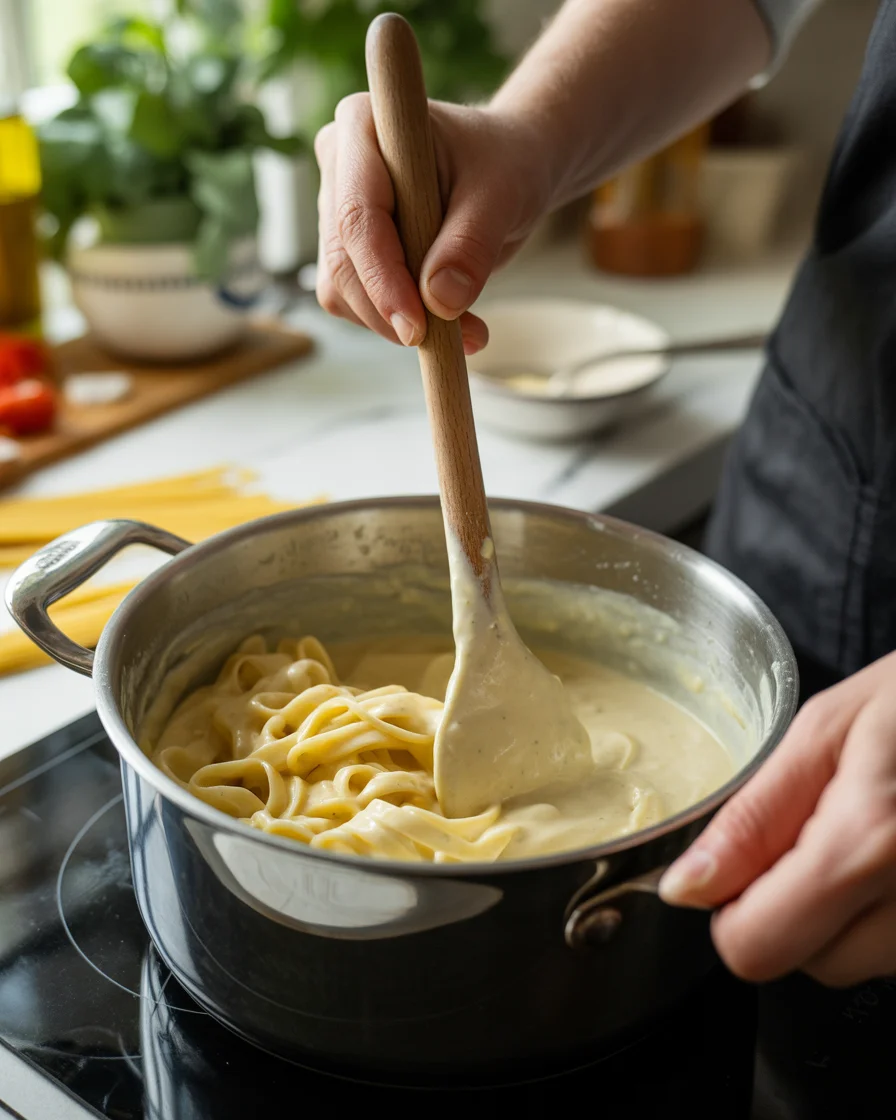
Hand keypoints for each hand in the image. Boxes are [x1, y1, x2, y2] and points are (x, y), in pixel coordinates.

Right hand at [313, 94, 552, 352]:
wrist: (506, 173)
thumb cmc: (504, 164)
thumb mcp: (501, 195)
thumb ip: (471, 245)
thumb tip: (440, 302)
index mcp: (364, 126)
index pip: (357, 216)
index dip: (382, 277)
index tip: (417, 326)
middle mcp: (339, 165)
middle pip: (343, 261)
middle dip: (390, 311)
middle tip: (453, 339)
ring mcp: (337, 210)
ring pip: (343, 290)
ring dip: (398, 325)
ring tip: (468, 328)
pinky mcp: (349, 250)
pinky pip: (358, 303)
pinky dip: (401, 324)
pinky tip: (450, 323)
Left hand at [659, 651, 895, 987]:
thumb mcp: (827, 730)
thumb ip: (753, 818)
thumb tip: (686, 887)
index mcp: (868, 844)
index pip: (755, 947)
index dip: (728, 909)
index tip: (736, 867)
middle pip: (808, 962)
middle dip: (791, 907)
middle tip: (821, 828)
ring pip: (861, 961)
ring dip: (846, 912)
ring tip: (876, 830)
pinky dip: (890, 911)